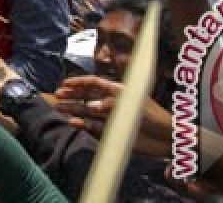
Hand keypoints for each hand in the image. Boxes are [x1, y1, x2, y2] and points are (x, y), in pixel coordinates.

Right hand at [54, 75, 172, 157]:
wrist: (165, 138)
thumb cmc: (153, 116)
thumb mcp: (132, 105)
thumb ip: (111, 104)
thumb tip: (91, 106)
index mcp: (117, 91)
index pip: (94, 83)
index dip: (79, 82)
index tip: (65, 84)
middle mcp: (110, 103)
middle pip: (87, 96)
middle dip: (72, 95)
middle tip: (57, 96)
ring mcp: (109, 117)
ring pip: (87, 111)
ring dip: (73, 109)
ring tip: (59, 108)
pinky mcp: (110, 132)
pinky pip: (92, 127)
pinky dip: (83, 125)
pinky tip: (73, 123)